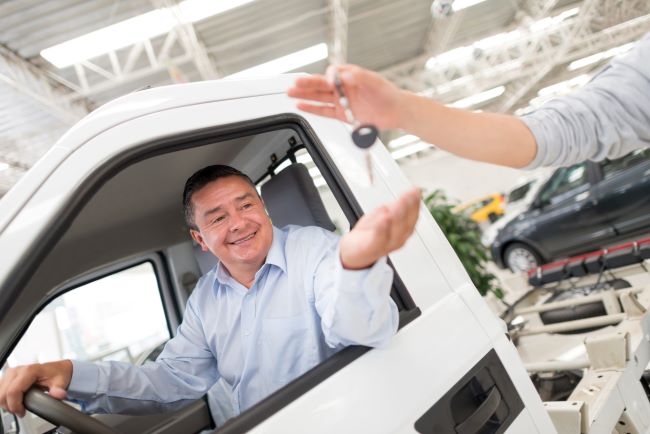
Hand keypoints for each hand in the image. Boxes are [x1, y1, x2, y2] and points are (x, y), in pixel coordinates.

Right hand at [0, 360, 71, 416]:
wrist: (58, 369)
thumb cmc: (58, 374)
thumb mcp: (61, 382)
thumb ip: (58, 390)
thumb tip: (58, 394)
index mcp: (30, 370)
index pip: (13, 391)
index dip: (15, 405)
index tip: (21, 412)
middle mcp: (18, 370)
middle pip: (3, 393)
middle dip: (10, 406)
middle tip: (20, 411)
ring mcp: (12, 372)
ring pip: (0, 392)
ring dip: (7, 402)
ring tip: (19, 406)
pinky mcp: (9, 376)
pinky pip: (1, 390)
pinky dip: (6, 398)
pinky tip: (15, 401)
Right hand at [287, 64, 405, 128]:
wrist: (394, 111)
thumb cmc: (386, 93)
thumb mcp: (374, 81)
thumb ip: (360, 76)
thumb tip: (346, 73)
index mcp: (349, 75)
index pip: (332, 73)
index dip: (328, 76)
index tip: (328, 81)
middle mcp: (343, 87)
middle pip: (320, 84)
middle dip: (306, 84)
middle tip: (294, 83)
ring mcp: (341, 101)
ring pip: (319, 97)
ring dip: (304, 96)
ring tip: (291, 93)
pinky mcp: (342, 114)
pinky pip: (324, 111)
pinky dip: (312, 109)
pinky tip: (301, 106)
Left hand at [340, 188, 420, 269]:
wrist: (354, 252)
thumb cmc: (370, 234)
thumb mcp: (383, 215)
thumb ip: (394, 207)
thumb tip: (406, 195)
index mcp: (403, 230)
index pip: (413, 216)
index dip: (415, 203)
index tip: (415, 191)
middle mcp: (399, 238)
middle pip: (406, 223)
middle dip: (408, 207)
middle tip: (409, 195)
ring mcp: (386, 244)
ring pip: (395, 231)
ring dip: (398, 216)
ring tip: (400, 203)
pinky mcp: (372, 247)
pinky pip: (379, 239)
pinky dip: (383, 229)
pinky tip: (385, 218)